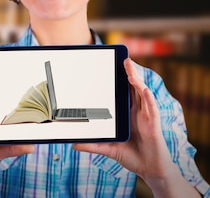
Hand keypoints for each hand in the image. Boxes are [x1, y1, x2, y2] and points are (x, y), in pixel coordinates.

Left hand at [73, 58, 176, 180]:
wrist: (150, 170)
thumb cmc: (132, 156)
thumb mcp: (108, 149)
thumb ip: (93, 146)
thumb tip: (74, 145)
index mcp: (128, 113)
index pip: (123, 92)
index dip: (120, 79)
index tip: (112, 65)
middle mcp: (138, 111)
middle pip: (134, 88)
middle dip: (129, 73)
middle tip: (123, 59)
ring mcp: (146, 117)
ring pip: (143, 94)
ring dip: (137, 80)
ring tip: (129, 68)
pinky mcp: (153, 125)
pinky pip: (151, 109)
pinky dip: (148, 99)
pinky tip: (144, 90)